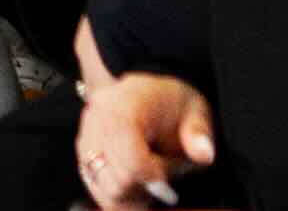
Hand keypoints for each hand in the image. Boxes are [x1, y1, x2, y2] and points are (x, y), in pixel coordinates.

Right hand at [72, 43, 214, 210]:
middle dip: (145, 187)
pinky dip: (120, 195)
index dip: (153, 180)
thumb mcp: (194, 109)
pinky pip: (98, 191)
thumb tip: (204, 154)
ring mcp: (85, 139)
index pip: (131, 160)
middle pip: (117, 180)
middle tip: (165, 176)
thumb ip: (199, 132)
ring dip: (132, 194)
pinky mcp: (83, 156)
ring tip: (150, 179)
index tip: (170, 188)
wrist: (145, 91)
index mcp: (121, 106)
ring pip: (105, 191)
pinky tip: (137, 183)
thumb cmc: (170, 102)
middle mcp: (96, 121)